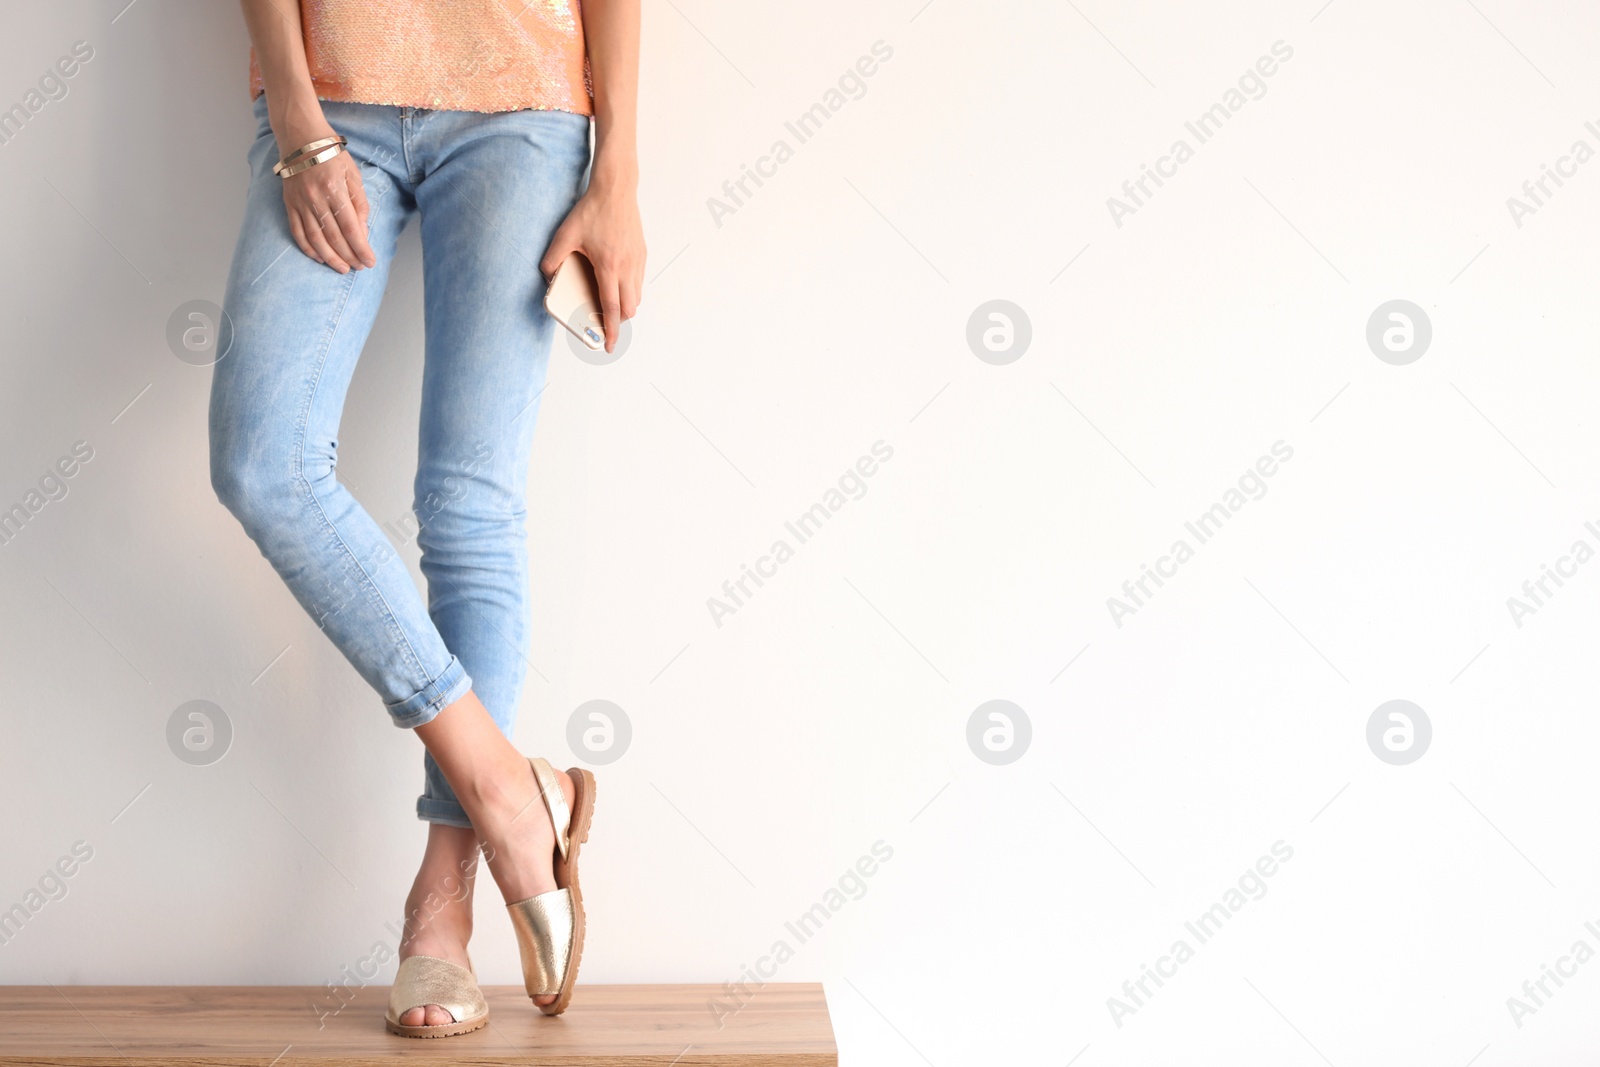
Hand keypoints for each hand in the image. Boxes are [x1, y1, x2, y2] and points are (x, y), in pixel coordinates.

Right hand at [278, 129, 375, 273]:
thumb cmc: (332, 155)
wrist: (300, 137)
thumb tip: (362, 231)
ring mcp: (300, 202)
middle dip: (348, 256)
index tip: (369, 262)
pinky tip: (319, 258)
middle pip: (334, 236)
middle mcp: (315, 198)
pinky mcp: (289, 204)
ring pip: (315, 238)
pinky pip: (297, 231)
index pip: (350, 227)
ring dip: (330, 257)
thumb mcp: (353, 175)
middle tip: (359, 267)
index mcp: (334, 189)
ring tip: (342, 269)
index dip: (360, 248)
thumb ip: (359, 204)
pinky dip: (308, 248)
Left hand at [540, 180, 644, 353]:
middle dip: (618, 320)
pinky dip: (630, 290)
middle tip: (605, 323)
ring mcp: (637, 260)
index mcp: (609, 266)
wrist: (615, 189)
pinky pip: (639, 281)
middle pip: (629, 308)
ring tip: (610, 304)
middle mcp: (627, 267)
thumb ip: (553, 258)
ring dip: (625, 305)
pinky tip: (616, 283)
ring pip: (637, 296)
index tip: (609, 345)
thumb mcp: (565, 234)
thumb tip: (548, 275)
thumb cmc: (592, 210)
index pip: (612, 308)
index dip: (611, 331)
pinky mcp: (642, 253)